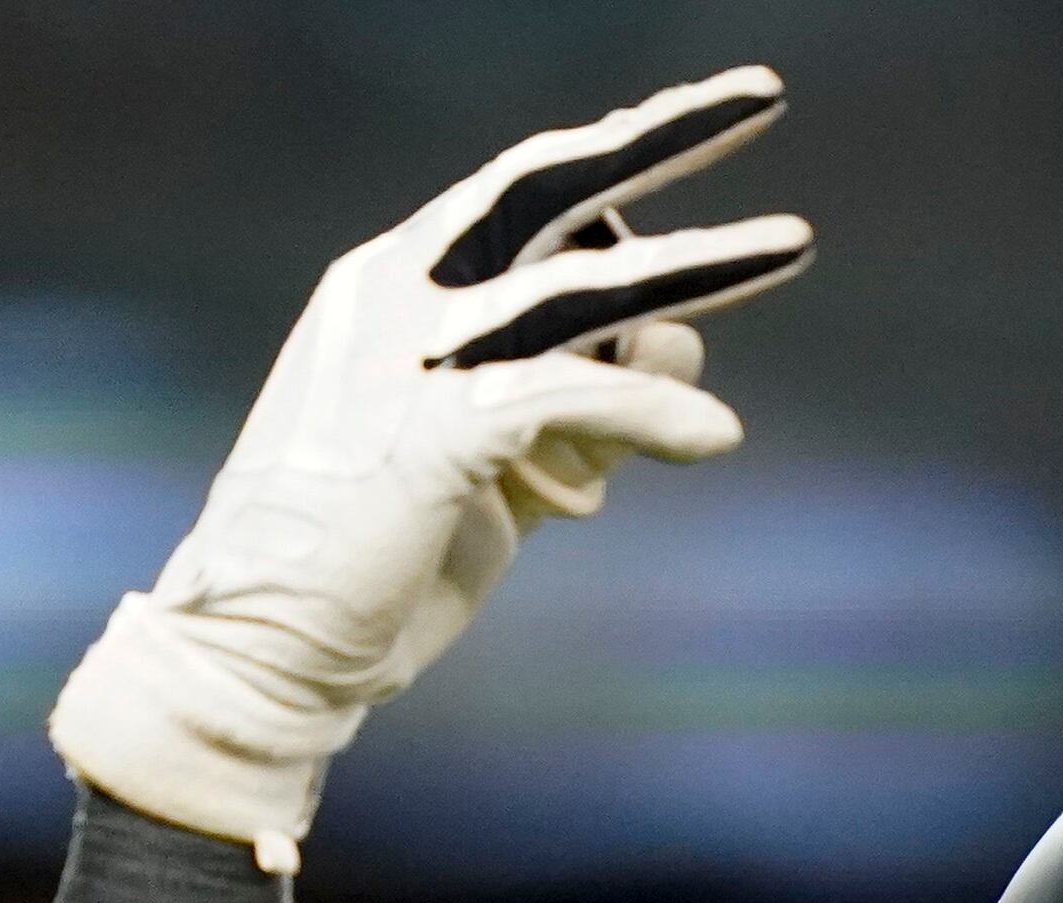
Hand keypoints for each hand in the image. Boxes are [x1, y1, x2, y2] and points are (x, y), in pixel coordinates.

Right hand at [49, 66, 814, 867]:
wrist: (268, 649)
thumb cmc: (379, 559)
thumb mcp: (490, 460)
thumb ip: (575, 404)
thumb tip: (683, 348)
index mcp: (390, 286)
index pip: (515, 189)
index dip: (610, 148)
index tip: (687, 116)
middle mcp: (396, 299)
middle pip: (551, 189)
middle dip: (663, 136)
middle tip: (761, 94)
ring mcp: (410, 361)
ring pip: (583, 289)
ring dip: (701, 264)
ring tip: (794, 243)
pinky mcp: (436, 433)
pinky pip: (577, 398)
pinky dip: (653, 414)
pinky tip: (712, 436)